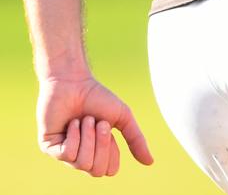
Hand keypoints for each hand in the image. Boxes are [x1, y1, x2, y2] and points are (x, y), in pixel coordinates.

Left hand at [37, 75, 153, 176]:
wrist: (74, 82)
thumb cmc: (97, 97)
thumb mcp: (122, 117)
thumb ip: (135, 139)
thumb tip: (151, 162)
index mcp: (98, 152)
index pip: (109, 170)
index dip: (112, 150)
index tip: (107, 126)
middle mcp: (82, 156)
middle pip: (97, 170)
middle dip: (101, 142)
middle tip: (97, 121)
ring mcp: (65, 154)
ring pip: (82, 163)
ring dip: (88, 136)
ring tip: (84, 119)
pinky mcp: (51, 148)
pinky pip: (67, 155)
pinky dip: (75, 135)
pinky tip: (72, 122)